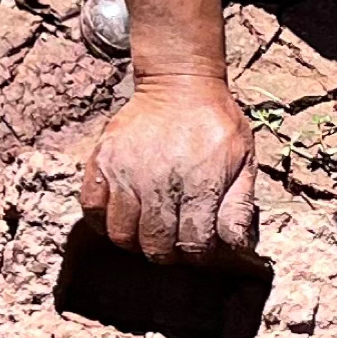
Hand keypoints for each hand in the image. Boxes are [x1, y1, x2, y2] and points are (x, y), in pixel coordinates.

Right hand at [80, 73, 257, 258]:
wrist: (180, 84)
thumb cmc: (216, 125)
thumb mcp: (244, 161)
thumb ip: (239, 206)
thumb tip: (235, 246)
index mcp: (200, 185)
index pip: (193, 244)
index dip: (197, 253)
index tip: (197, 245)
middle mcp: (160, 183)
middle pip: (155, 245)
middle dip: (166, 252)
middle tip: (171, 242)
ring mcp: (126, 173)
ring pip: (122, 234)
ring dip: (135, 241)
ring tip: (146, 232)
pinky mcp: (102, 162)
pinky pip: (92, 209)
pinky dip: (102, 222)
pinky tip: (121, 217)